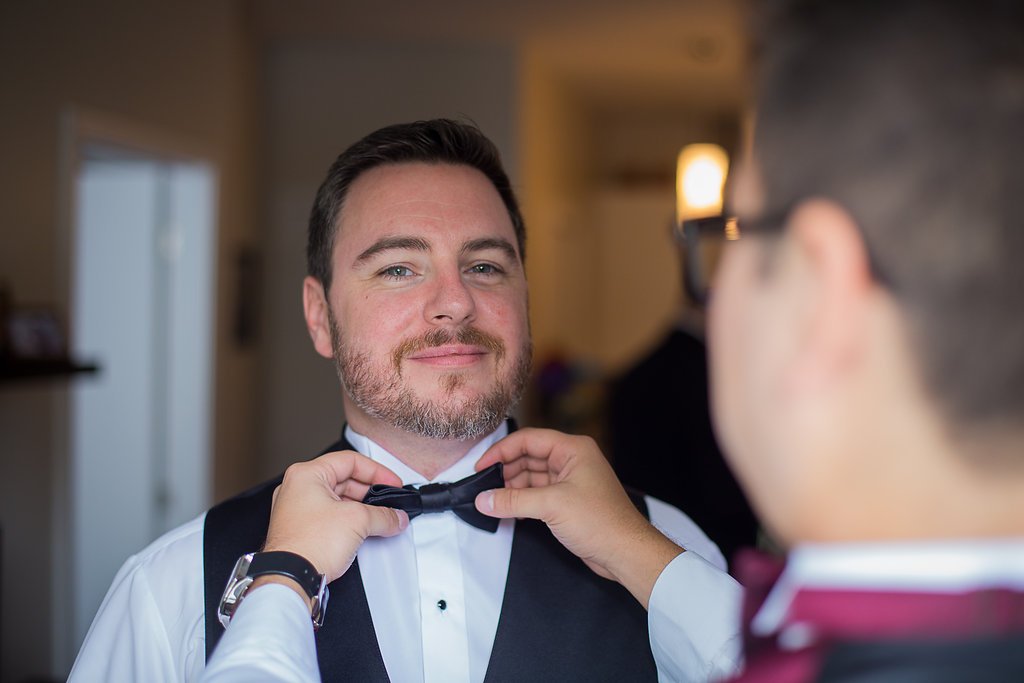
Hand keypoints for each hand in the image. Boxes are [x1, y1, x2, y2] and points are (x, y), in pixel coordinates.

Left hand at [260, 451, 408, 593]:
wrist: (290, 578)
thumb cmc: (307, 545)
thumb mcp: (357, 521)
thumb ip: (383, 515)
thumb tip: (395, 517)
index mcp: (306, 475)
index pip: (350, 461)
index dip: (376, 471)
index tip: (392, 483)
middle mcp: (297, 488)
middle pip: (344, 479)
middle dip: (370, 492)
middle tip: (389, 502)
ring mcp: (297, 509)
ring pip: (338, 499)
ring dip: (361, 507)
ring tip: (380, 518)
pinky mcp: (300, 529)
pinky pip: (330, 516)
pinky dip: (349, 520)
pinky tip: (363, 530)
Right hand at [474, 428, 682, 607]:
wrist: (625, 552)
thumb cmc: (603, 522)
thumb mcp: (552, 506)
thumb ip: (514, 501)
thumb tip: (485, 499)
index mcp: (573, 449)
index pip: (528, 439)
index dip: (502, 450)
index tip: (482, 465)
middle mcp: (572, 461)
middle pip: (528, 457)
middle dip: (506, 471)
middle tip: (484, 486)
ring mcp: (570, 481)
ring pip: (532, 477)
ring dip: (513, 489)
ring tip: (494, 501)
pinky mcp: (568, 501)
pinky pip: (538, 494)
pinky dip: (523, 501)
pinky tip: (511, 511)